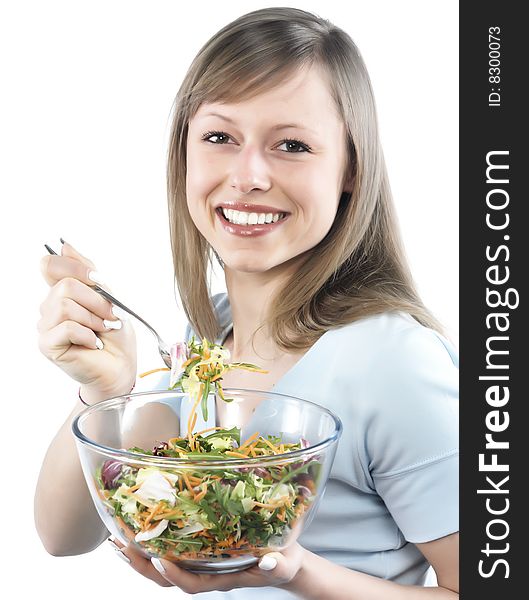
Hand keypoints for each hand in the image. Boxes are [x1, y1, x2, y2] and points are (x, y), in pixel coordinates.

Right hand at [38, 240, 136, 399]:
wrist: (121, 365)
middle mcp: (50, 307)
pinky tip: (95, 343)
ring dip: (94, 319)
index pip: (51, 265)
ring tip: (102, 331)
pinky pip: (66, 327)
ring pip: (65, 306)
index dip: (76, 268)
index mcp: (63, 292)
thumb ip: (87, 272)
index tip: (98, 281)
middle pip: (65, 286)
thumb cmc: (115, 335)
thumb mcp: (109, 297)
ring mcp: (46, 326)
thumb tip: (65, 246)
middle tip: (110, 316)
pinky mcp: (48, 344)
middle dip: (96, 301)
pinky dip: (88, 334)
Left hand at [108, 536, 306, 593]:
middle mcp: (206, 573)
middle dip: (142, 565)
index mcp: (223, 578)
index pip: (194, 584)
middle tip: (121, 545)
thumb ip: (278, 565)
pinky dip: (150, 543)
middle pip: (167, 578)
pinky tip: (138, 527)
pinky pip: (169, 551)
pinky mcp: (198, 549)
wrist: (283, 559)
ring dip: (138, 555)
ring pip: (162, 567)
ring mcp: (200, 562)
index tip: (161, 559)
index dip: (176, 575)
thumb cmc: (284, 560)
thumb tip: (270, 562)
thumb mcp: (285, 563)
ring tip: (118, 538)